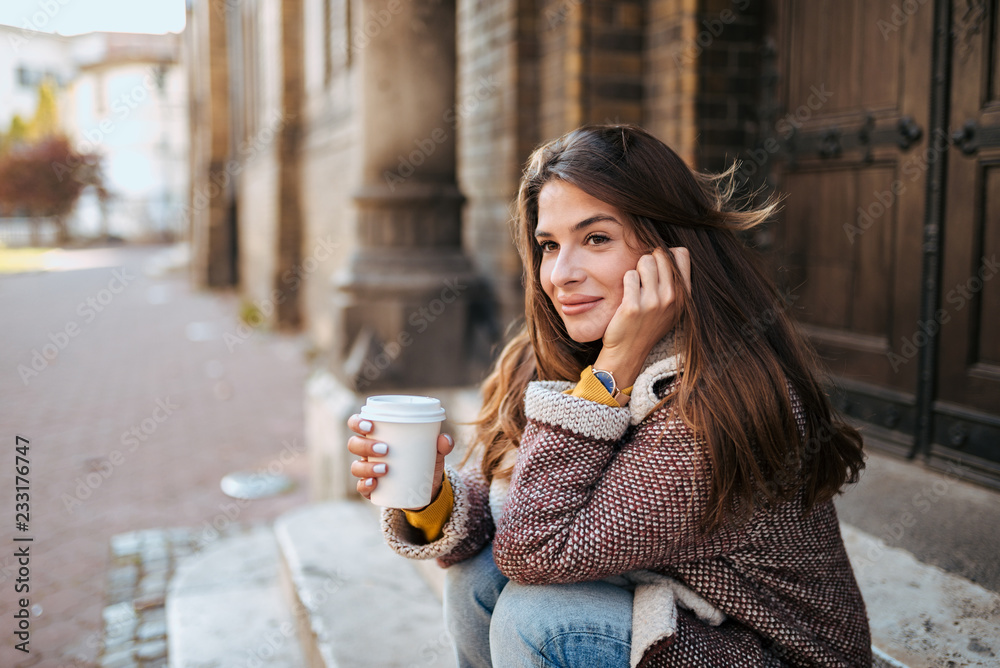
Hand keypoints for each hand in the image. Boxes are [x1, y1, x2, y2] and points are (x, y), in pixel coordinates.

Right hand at [347, 414, 454, 507]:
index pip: (358, 424)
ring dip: (367, 467)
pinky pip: (361, 488)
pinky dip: (365, 485)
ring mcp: (368, 471)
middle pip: (354, 444)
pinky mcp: (372, 490)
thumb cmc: (424, 461)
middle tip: (385, 449)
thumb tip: (444, 439)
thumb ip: (442, 444)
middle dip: (365, 445)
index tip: (370, 426)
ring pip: (356, 466)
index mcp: (378, 436)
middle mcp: (368, 453)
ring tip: (386, 468)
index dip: (358, 422)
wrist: (426, 490)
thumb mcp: (435, 452)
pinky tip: (374, 483)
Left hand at [596, 247, 690, 387]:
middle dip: (649, 261)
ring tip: (636, 287)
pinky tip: (627, 296)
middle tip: (644, 279)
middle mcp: (672, 297)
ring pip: (644, 261)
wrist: (629, 351)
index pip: (681, 254)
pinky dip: (626, 282)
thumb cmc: (648, 324)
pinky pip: (629, 276)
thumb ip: (675, 282)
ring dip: (636, 270)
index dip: (667, 254)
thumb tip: (671, 251)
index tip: (658, 267)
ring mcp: (653, 302)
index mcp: (684, 295)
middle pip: (660, 254)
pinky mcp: (633, 307)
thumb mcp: (672, 306)